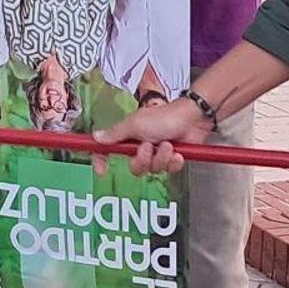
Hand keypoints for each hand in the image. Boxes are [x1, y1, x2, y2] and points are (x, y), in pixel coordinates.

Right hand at [90, 96, 213, 175]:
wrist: (192, 119)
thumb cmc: (164, 116)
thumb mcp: (135, 124)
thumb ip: (115, 133)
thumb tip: (96, 137)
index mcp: (129, 137)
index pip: (109, 150)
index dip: (102, 160)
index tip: (101, 170)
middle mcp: (141, 146)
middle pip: (134, 167)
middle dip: (143, 160)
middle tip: (149, 147)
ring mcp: (157, 154)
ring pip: (153, 170)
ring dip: (161, 157)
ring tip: (167, 144)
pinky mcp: (171, 159)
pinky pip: (168, 171)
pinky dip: (173, 161)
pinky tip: (177, 152)